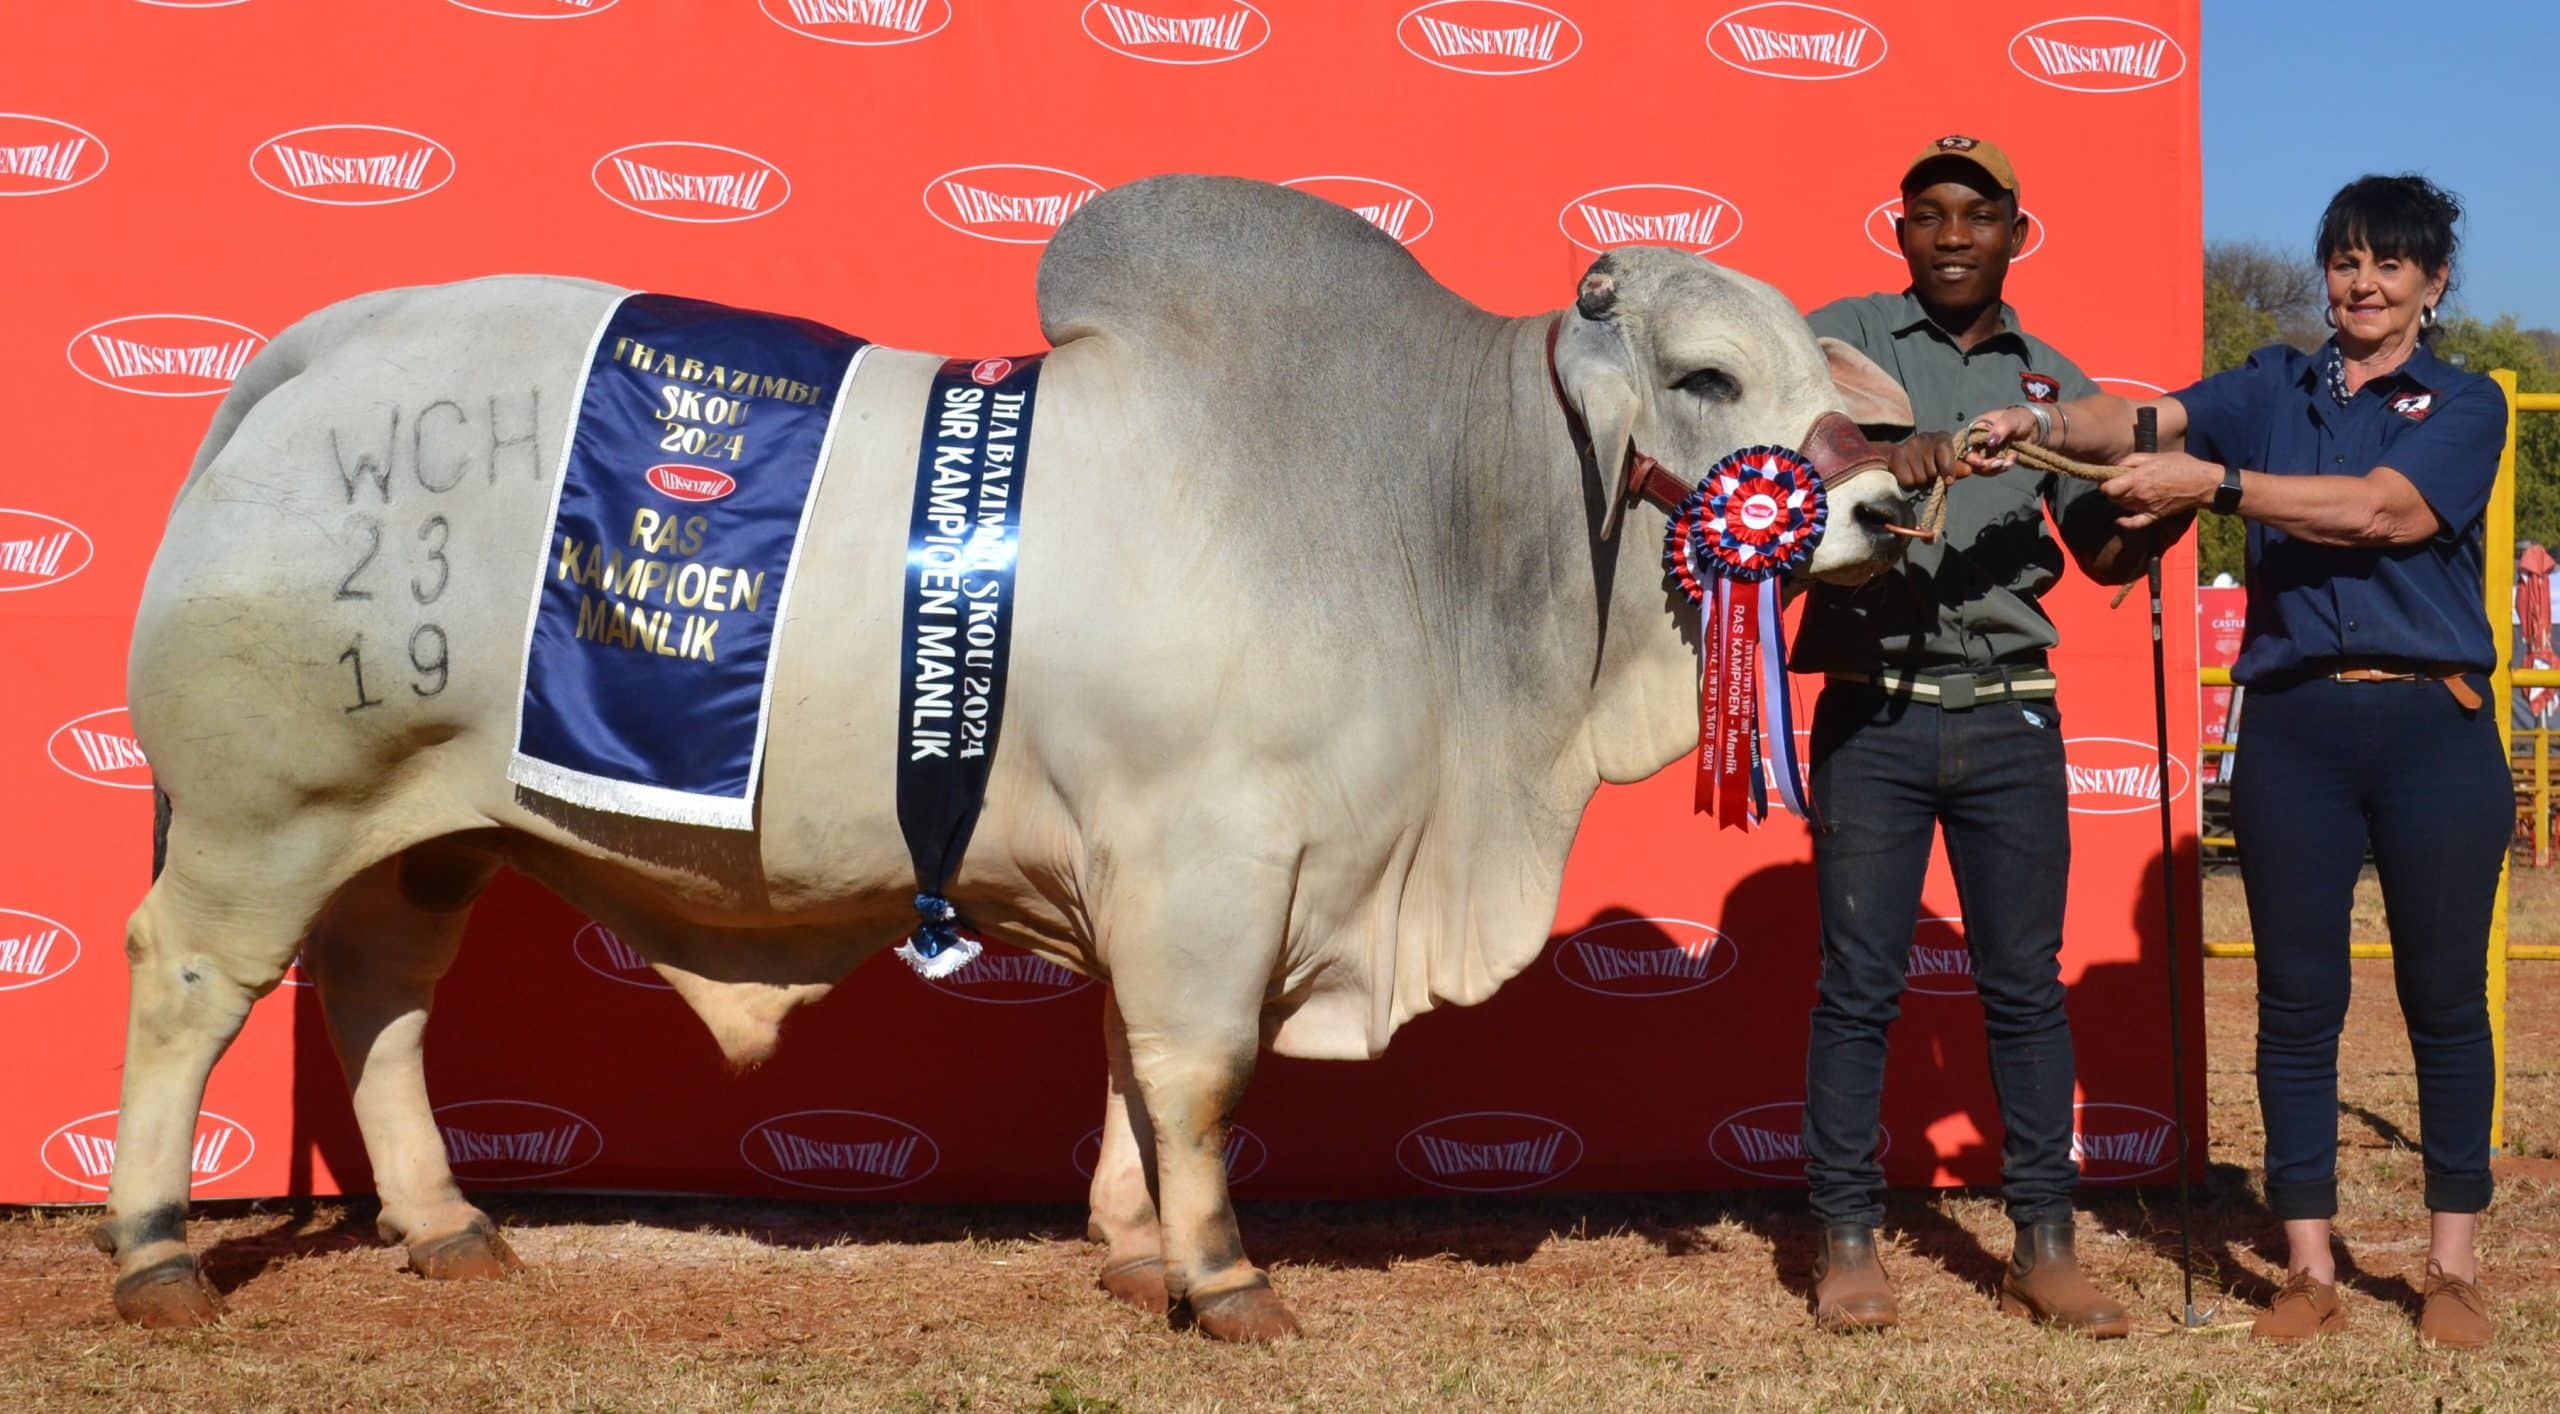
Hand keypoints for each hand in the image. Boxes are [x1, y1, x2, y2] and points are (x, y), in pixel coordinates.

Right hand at [1884, 431, 1960, 488]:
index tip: (1949, 481)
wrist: (1900, 455)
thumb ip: (1957, 467)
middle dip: (1931, 479)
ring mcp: (1909, 446)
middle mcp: (1924, 438)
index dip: (1948, 469)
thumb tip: (1969, 469)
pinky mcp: (1897, 456)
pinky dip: (1909, 485)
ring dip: (1921, 483)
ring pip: (1920, 479)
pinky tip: (1909, 476)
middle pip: (1932, 472)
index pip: (1945, 453)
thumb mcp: (1946, 462)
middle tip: (1929, 475)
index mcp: (1942, 438)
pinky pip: (1908, 481)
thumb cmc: (1930, 460)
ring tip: (1919, 475)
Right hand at [1958, 406, 2040, 475]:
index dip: (1970, 456)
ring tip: (2010, 460)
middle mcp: (1976, 441)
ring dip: (1995, 468)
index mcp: (1975, 428)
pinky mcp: (1992, 460)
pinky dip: (2002, 468)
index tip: (1982, 462)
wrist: (2034, 427)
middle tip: (1999, 463)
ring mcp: (1984, 452)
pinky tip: (2012, 460)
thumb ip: (2001, 429)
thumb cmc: (2020, 418)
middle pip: (1970, 460)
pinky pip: (1992, 470)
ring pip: (1980, 468)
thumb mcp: (2011, 419)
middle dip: (1985, 465)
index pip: (1964, 445)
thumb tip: (1990, 441)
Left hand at [2101, 450, 2221, 529]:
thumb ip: (2133, 460)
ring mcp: (2146, 507)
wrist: (2203, 483)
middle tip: (2119, 482)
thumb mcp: (2156, 456)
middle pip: (2112, 498)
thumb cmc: (2181, 466)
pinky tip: (2120, 519)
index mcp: (2138, 479)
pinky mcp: (2154, 516)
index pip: (2107, 487)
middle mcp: (2138, 495)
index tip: (2108, 477)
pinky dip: (2125, 523)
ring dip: (2120, 500)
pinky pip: (2134, 524)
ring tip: (2128, 491)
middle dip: (2112, 490)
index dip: (2104, 482)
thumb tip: (2116, 465)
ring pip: (2122, 507)